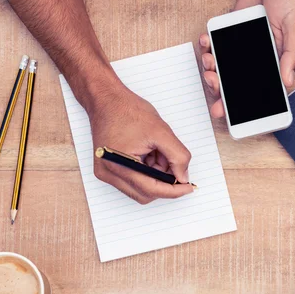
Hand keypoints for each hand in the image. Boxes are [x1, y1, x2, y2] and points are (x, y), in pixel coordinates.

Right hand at [88, 86, 193, 203]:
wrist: (107, 100)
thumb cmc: (127, 110)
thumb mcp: (161, 131)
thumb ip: (177, 156)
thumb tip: (183, 177)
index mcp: (119, 164)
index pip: (151, 190)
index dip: (173, 191)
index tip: (188, 187)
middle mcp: (108, 173)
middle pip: (145, 193)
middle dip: (163, 181)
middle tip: (173, 162)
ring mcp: (106, 172)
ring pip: (140, 189)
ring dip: (154, 176)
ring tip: (157, 153)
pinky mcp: (106, 169)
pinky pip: (132, 181)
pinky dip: (145, 172)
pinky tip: (147, 154)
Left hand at [200, 0, 294, 117]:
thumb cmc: (293, 0)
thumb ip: (291, 55)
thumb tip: (287, 82)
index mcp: (273, 64)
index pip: (255, 90)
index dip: (238, 104)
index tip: (224, 111)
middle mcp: (255, 60)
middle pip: (232, 83)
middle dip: (219, 89)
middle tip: (213, 83)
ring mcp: (240, 48)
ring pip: (220, 67)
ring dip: (210, 68)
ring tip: (209, 62)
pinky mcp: (229, 33)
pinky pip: (214, 45)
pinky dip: (207, 46)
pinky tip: (206, 43)